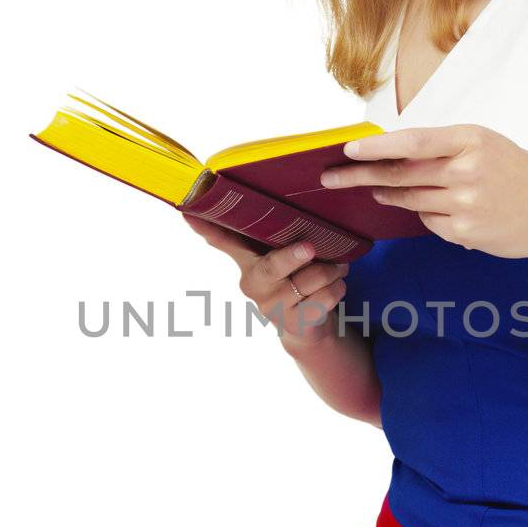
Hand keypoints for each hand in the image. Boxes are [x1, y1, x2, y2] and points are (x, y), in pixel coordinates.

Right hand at [182, 215, 350, 346]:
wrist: (305, 326)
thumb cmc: (291, 279)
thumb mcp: (277, 256)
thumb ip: (265, 232)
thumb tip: (250, 200)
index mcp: (247, 262)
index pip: (223, 240)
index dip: (207, 227)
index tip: (188, 211)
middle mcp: (254, 284)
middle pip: (272, 266)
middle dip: (293, 256)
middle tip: (310, 248)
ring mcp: (273, 307)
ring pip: (310, 280)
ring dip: (332, 270)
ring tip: (338, 265)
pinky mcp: (295, 322)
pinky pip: (325, 298)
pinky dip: (337, 288)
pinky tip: (336, 285)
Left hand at [319, 124, 527, 260]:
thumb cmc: (522, 175)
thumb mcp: (488, 145)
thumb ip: (445, 147)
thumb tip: (394, 152)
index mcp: (471, 139)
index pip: (411, 142)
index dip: (375, 147)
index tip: (347, 149)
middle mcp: (466, 170)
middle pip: (400, 174)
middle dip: (360, 175)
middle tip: (331, 177)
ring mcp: (465, 203)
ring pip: (410, 200)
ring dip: (388, 195)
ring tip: (375, 190)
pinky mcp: (465, 231)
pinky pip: (429, 222)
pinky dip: (427, 215)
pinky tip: (443, 210)